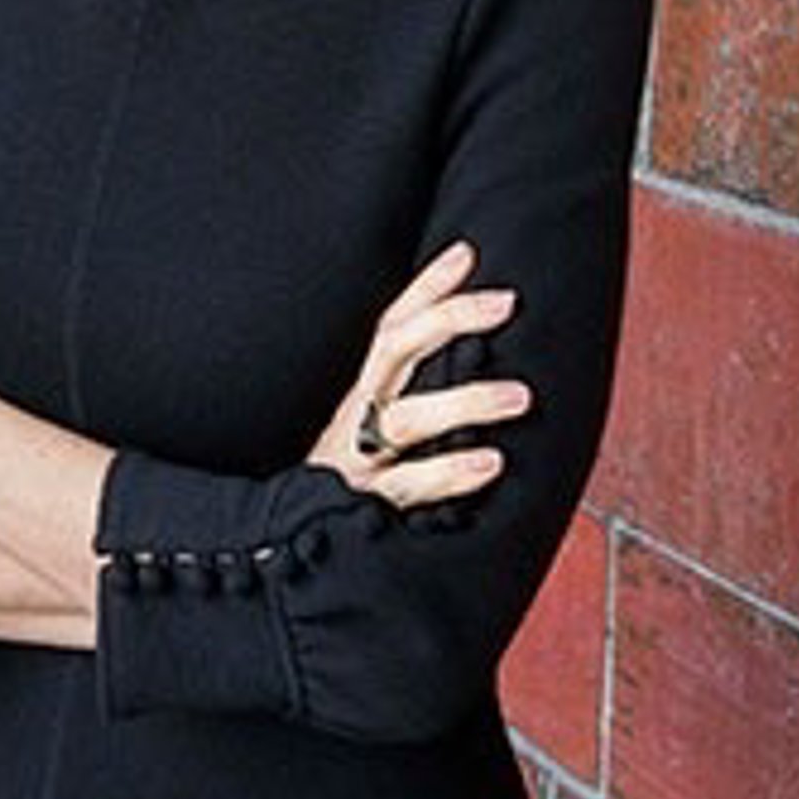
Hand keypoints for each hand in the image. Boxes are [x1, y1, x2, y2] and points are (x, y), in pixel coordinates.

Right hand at [306, 240, 529, 509]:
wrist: (278, 544)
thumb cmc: (337, 484)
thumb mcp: (361, 430)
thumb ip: (402, 398)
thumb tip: (469, 364)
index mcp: (357, 392)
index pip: (390, 326)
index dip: (424, 287)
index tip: (466, 254)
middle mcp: (354, 415)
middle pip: (394, 350)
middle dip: (449, 319)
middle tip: (506, 303)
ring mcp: (357, 457)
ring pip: (406, 419)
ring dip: (464, 402)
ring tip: (519, 396)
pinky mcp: (362, 503)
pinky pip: (406, 485)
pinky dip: (448, 472)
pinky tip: (489, 462)